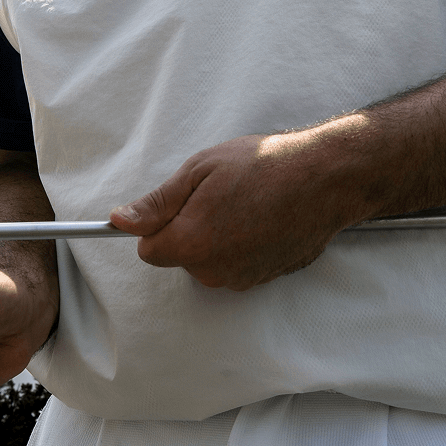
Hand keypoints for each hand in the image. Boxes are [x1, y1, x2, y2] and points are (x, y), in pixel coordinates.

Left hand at [109, 129, 355, 290]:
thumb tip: (120, 221)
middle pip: (179, 256)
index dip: (159, 222)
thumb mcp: (201, 170)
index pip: (148, 249)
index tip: (183, 199)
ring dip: (216, 236)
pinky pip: (234, 264)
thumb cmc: (264, 166)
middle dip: (188, 228)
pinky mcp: (263, 279)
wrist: (325, 178)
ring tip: (244, 203)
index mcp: (192, 243)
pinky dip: (240, 245)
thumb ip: (157, 203)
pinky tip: (261, 218)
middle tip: (219, 194)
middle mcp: (214, 271)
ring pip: (207, 260)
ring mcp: (242, 279)